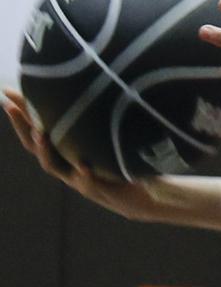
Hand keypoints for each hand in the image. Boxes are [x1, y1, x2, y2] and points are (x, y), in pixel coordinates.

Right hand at [2, 89, 159, 215]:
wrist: (141, 197)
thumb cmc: (121, 165)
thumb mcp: (103, 140)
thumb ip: (91, 121)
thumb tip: (86, 88)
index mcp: (64, 151)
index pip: (35, 130)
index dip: (20, 114)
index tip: (6, 93)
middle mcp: (66, 164)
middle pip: (35, 147)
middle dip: (22, 126)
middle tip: (11, 106)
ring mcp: (80, 179)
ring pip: (54, 166)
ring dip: (45, 149)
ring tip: (40, 132)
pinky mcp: (101, 191)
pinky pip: (90, 184)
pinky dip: (85, 174)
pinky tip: (84, 166)